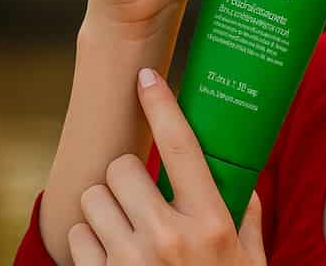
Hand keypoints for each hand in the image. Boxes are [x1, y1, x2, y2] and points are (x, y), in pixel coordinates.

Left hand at [68, 67, 266, 264]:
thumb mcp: (250, 257)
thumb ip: (246, 215)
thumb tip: (244, 182)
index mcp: (210, 222)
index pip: (181, 146)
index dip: (161, 105)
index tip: (146, 77)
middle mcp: (169, 237)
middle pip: (123, 168)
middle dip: (128, 177)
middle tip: (141, 195)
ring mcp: (131, 261)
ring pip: (93, 198)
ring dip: (105, 208)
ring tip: (125, 227)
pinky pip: (76, 236)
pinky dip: (89, 242)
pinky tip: (112, 256)